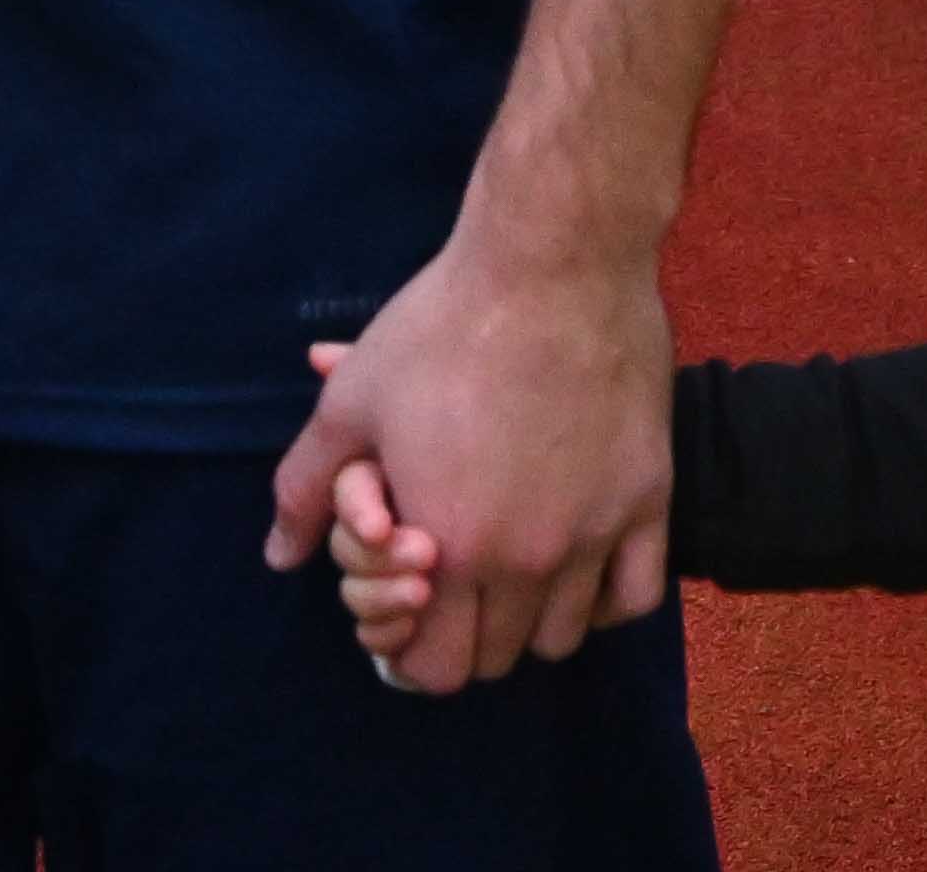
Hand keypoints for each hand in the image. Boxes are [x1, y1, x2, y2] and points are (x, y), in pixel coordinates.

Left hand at [258, 216, 672, 688]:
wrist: (555, 260)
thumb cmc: (444, 324)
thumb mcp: (353, 400)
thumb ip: (306, 489)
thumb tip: (278, 557)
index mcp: (447, 543)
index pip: (434, 667)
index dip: (413, 652)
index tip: (413, 612)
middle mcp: (523, 558)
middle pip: (497, 660)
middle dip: (469, 637)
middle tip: (460, 585)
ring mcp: (592, 533)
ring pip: (562, 638)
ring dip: (533, 620)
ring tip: (516, 570)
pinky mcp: (647, 499)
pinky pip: (634, 597)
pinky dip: (604, 599)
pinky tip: (580, 562)